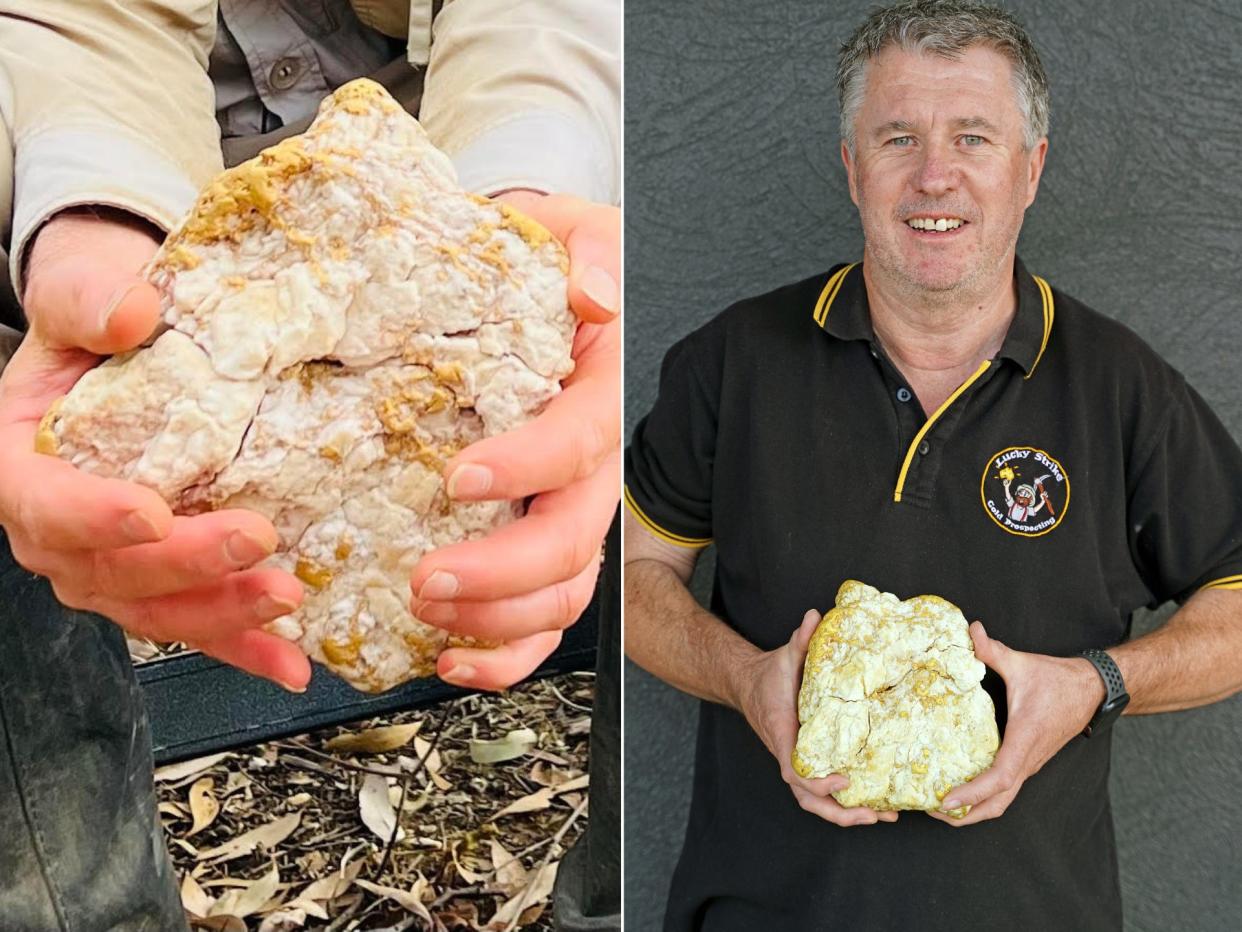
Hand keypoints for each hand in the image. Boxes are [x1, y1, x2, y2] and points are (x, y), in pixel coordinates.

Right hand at [0, 209, 309, 689]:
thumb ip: (88, 300)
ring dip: (222, 615)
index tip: (151, 512)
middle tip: (257, 542)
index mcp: (19, 462)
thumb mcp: (78, 294)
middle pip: (108, 569)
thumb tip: (131, 313)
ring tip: (285, 602)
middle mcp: (57, 527)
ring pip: (154, 608)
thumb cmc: (91, 326)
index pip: (41, 503)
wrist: (122, 347)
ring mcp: (109, 562)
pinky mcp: (160, 579)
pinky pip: (195, 621)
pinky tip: (290, 663)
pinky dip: (243, 646)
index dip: (92, 516)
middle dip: (185, 565)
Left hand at [410, 193, 620, 690]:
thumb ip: (586, 253)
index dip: (528, 466)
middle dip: (503, 572)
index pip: (581, 439)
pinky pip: (540, 614)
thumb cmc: (547, 266)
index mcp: (601, 391)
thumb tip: (593, 294)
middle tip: (426, 579)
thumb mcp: (571, 232)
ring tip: (428, 618)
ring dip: (499, 622)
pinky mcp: (538, 538)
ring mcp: (569, 509)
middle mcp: (594, 464)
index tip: (459, 477)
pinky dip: (504, 653)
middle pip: (574, 539)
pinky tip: (451, 659)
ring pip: (563, 593)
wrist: (541, 291)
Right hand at [738, 610, 897, 826]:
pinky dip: (844, 801)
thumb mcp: (784, 655)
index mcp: (782, 734)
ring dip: (846, 814)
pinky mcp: (807, 760)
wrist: (748, 683)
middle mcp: (788, 753)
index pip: (795, 771)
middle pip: (807, 798)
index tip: (844, 781)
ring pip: (814, 800)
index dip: (818, 782)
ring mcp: (797, 760)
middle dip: (840, 813)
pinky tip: (873, 802)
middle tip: (875, 814)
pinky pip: (821, 790)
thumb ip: (800, 640)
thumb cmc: (769, 674)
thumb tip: (814, 616)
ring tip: (882, 815)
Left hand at [927, 622, 1104, 826]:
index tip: (945, 800)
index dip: (972, 793)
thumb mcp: (1022, 663)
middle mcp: (1028, 759)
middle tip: (932, 811)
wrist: (1092, 690)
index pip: (999, 778)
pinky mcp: (1028, 761)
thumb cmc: (1058, 680)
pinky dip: (983, 797)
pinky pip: (1005, 788)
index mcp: (1024, 740)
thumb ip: (993, 650)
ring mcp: (1029, 764)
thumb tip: (971, 630)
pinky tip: (961, 789)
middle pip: (998, 803)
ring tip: (941, 807)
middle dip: (966, 815)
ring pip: (1003, 801)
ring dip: (974, 810)